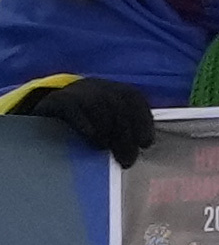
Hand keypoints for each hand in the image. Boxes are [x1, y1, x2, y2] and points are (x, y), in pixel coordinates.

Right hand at [26, 77, 152, 165]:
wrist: (47, 110)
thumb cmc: (85, 121)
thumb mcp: (106, 121)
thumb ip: (121, 130)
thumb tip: (137, 150)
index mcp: (114, 89)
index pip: (134, 99)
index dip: (143, 120)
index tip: (146, 144)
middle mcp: (98, 85)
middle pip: (117, 104)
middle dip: (126, 134)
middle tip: (127, 159)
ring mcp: (77, 90)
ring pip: (97, 104)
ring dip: (106, 129)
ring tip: (106, 149)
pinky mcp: (57, 99)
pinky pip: (72, 107)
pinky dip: (84, 122)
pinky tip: (90, 136)